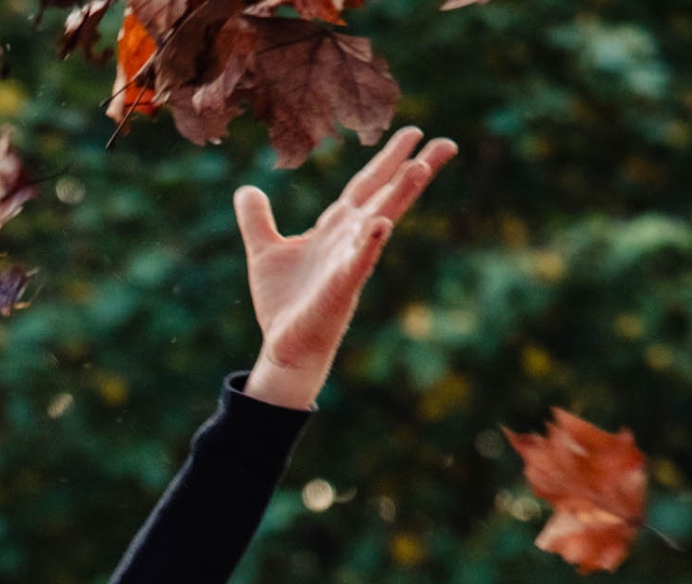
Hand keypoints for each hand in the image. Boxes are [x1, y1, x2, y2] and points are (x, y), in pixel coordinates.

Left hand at [234, 126, 455, 408]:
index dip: (387, 159)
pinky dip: (368, 244)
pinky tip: (381, 225)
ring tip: (420, 168)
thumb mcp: (264, 251)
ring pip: (379, 222)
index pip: (366, 185)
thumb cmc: (283, 302)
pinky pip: (357, 263)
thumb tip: (246, 189)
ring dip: (399, 196)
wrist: (283, 345)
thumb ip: (257, 220)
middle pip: (384, 197)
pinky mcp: (339, 289)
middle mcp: (348, 240)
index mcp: (334, 228)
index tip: (415, 131)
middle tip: (445, 142)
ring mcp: (348, 263)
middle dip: (413, 170)